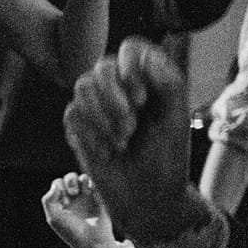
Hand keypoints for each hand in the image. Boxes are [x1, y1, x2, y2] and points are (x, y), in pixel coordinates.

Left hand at [41, 172, 118, 247]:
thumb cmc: (71, 232)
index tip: (62, 201)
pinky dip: (90, 182)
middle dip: (69, 181)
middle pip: (70, 178)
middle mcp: (74, 199)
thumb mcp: (54, 218)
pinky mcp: (100, 198)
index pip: (58, 184)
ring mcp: (88, 197)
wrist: (92, 240)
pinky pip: (95, 182)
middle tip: (72, 193)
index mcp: (62, 203)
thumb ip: (48, 200)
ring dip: (79, 180)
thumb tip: (56, 185)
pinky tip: (88, 190)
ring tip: (78, 192)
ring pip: (82, 178)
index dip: (58, 188)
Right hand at [64, 39, 208, 244]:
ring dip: (101, 117)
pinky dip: (89, 135)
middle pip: (101, 67)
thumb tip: (144, 56)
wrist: (147, 197)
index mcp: (147, 82)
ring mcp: (97, 109)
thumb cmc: (167, 159)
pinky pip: (71, 115)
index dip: (131, 69)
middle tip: (131, 127)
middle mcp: (120, 90)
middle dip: (114, 98)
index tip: (143, 99)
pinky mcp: (79, 129)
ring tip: (121, 142)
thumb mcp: (176, 118)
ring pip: (80, 88)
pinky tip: (106, 153)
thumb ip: (168, 82)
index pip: (130, 50)